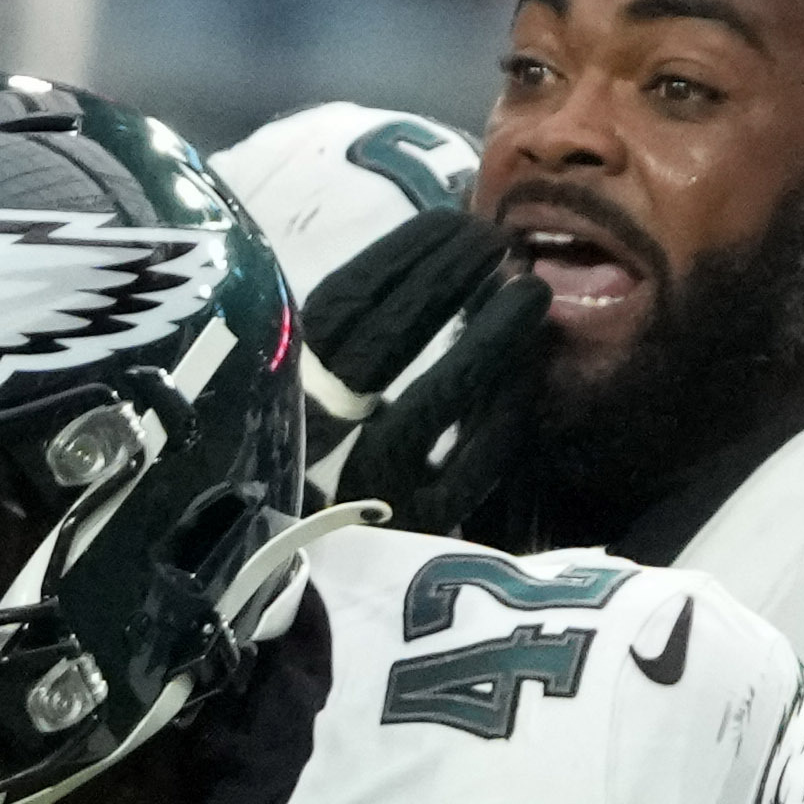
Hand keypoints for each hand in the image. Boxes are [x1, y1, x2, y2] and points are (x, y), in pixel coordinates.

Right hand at [294, 204, 549, 526]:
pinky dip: (504, 407)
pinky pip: (475, 461)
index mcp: (273, 397)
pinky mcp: (419, 531)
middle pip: (385, 343)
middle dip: (446, 280)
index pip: (340, 310)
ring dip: (489, 336)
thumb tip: (420, 258)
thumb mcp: (299, 402)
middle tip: (498, 240)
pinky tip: (526, 369)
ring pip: (438, 400)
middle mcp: (313, 440)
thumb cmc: (306, 473)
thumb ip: (334, 347)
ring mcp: (368, 490)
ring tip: (529, 290)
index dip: (400, 257)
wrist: (307, 584)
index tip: (451, 219)